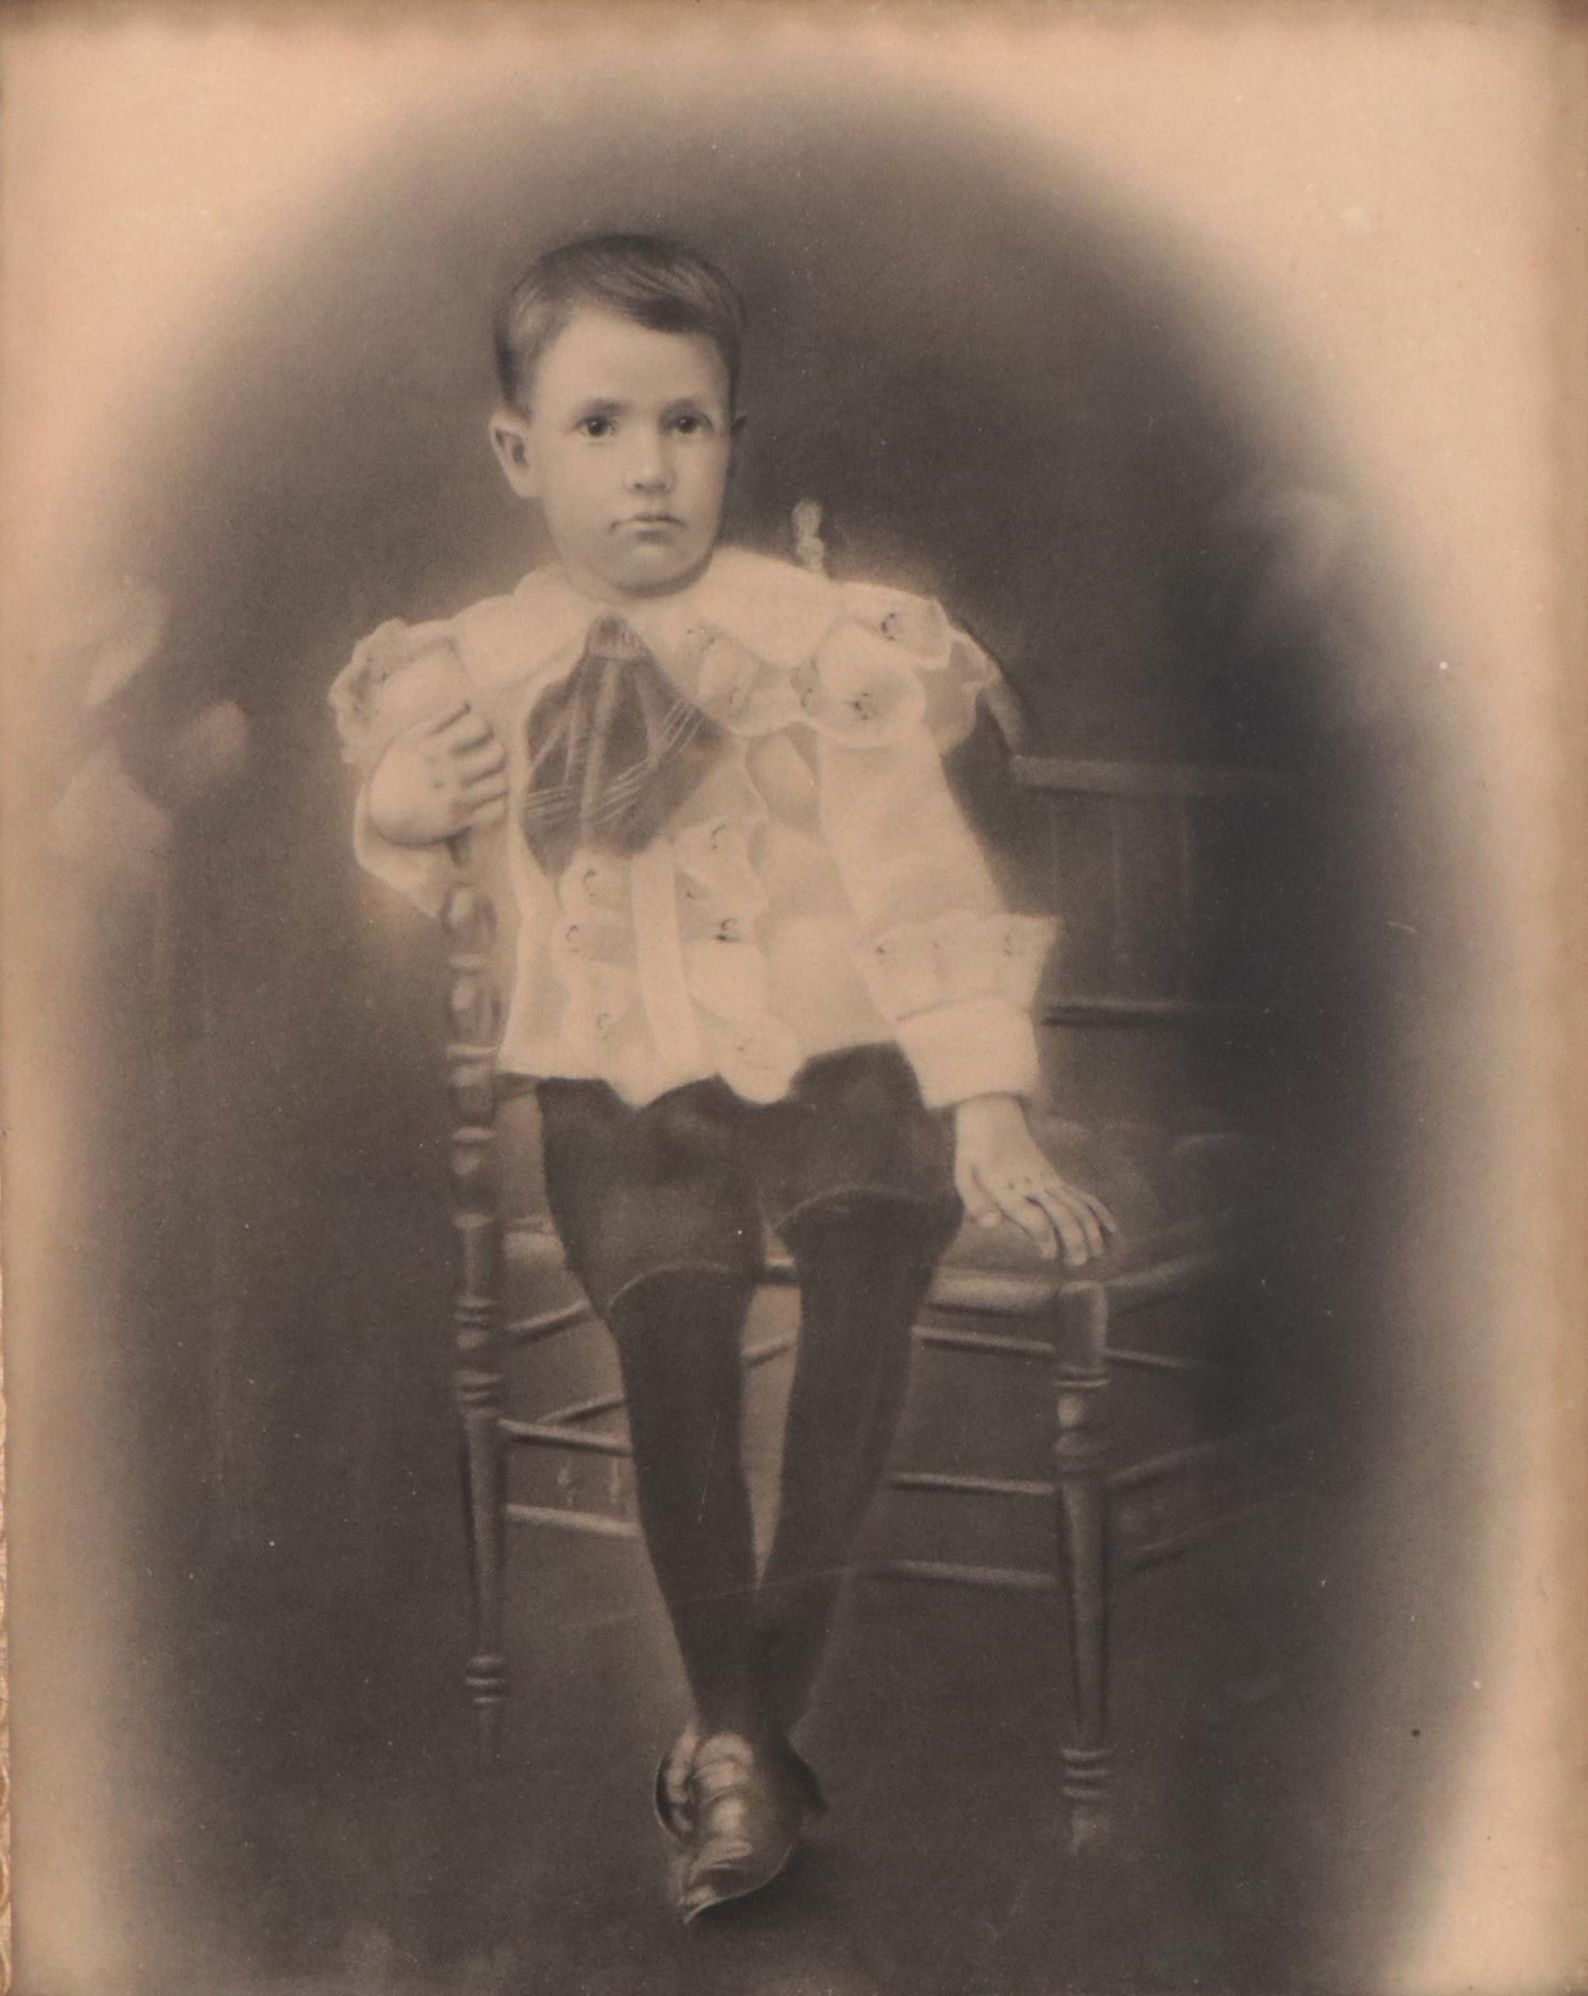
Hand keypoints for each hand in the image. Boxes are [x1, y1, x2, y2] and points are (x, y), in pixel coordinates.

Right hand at [365, 702, 508, 846]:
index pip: (480, 724)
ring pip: (501, 781)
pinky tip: (486, 799)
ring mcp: (454, 797)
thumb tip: (469, 703)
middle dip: (495, 751)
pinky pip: (497, 809)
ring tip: (489, 777)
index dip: (482, 726)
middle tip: (488, 755)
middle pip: (497, 752)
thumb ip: (439, 720)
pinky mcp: (460, 820)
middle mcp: (445, 771)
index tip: (476, 734)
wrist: (383, 813)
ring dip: (498, 777)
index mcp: (433, 746)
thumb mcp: (410, 739)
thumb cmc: (401, 769)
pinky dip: (496, 803)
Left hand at [953, 1094, 1118, 1264]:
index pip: (1034, 1217)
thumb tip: (991, 1225)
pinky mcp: (1055, 1177)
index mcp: (1010, 1188)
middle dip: (1074, 1240)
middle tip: (1078, 1264)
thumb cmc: (974, 1149)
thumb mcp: (963, 1173)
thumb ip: (976, 1201)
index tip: (1048, 1256)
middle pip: (1063, 1214)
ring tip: (1097, 1254)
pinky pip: (1081, 1194)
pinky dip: (1098, 1210)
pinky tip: (1111, 1227)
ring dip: (1091, 1230)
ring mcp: (1048, 1180)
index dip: (1044, 1238)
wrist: (993, 1114)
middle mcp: (1034, 1186)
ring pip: (1077, 1206)